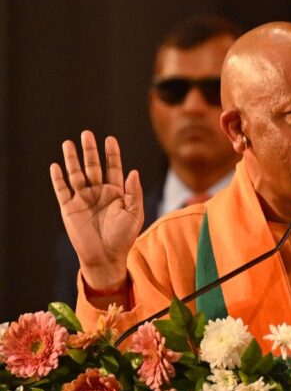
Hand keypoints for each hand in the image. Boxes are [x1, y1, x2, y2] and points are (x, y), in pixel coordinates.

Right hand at [50, 130, 143, 289]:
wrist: (106, 257)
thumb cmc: (124, 237)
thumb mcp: (134, 214)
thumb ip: (134, 193)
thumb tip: (134, 171)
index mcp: (116, 193)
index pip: (113, 168)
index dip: (111, 154)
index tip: (110, 139)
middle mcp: (98, 193)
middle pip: (93, 167)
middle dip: (90, 151)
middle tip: (86, 134)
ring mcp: (83, 199)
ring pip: (76, 175)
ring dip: (72, 160)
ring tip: (68, 143)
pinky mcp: (69, 209)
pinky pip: (62, 191)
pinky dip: (58, 179)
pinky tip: (56, 166)